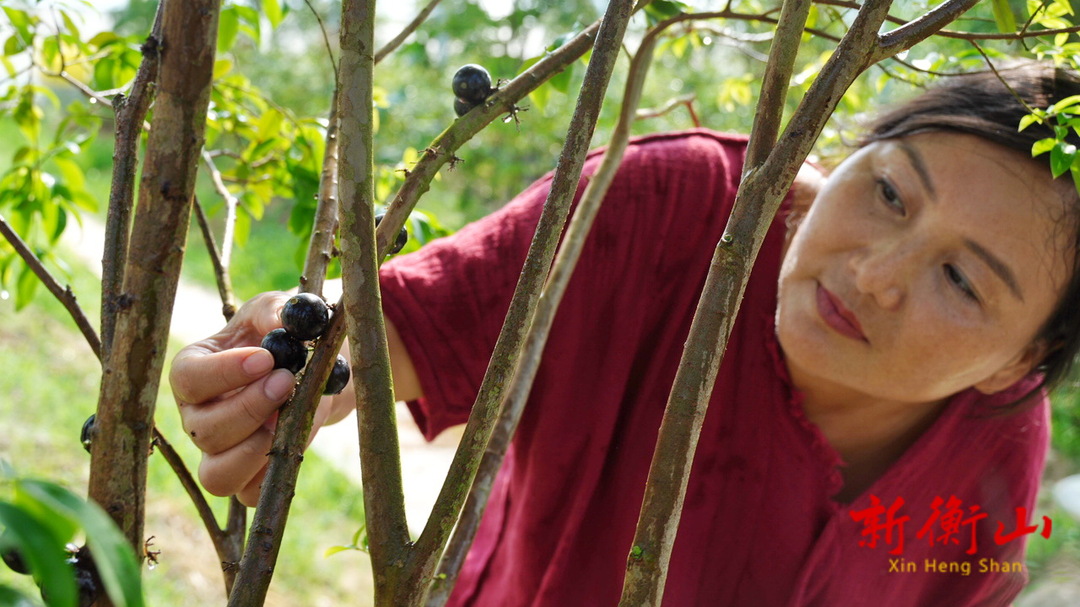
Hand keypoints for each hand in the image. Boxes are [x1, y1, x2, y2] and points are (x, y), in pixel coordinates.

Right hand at [170, 292, 338, 505]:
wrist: (316, 368)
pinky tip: (293, 440)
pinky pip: (248, 495)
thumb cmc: (283, 336)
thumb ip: (276, 311)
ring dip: (256, 449)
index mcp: (194, 372)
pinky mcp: (246, 478)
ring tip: (288, 419)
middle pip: (203, 429)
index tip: (265, 359)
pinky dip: (272, 474)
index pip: (187, 378)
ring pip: (217, 474)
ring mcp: (218, 451)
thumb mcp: (277, 311)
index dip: (223, 372)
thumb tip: (282, 319)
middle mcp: (197, 416)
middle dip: (249, 408)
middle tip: (287, 381)